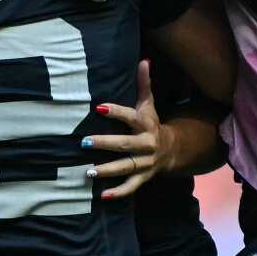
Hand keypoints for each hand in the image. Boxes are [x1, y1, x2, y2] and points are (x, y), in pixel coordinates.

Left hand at [82, 61, 164, 198]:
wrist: (172, 149)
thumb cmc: (152, 123)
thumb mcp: (149, 104)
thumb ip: (144, 83)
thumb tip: (144, 59)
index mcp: (146, 124)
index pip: (130, 117)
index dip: (116, 112)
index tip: (98, 107)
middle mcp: (146, 144)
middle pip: (124, 145)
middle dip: (105, 144)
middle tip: (84, 143)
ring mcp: (145, 163)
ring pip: (125, 167)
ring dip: (107, 170)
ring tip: (87, 171)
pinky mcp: (143, 177)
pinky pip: (131, 187)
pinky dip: (118, 193)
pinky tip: (102, 196)